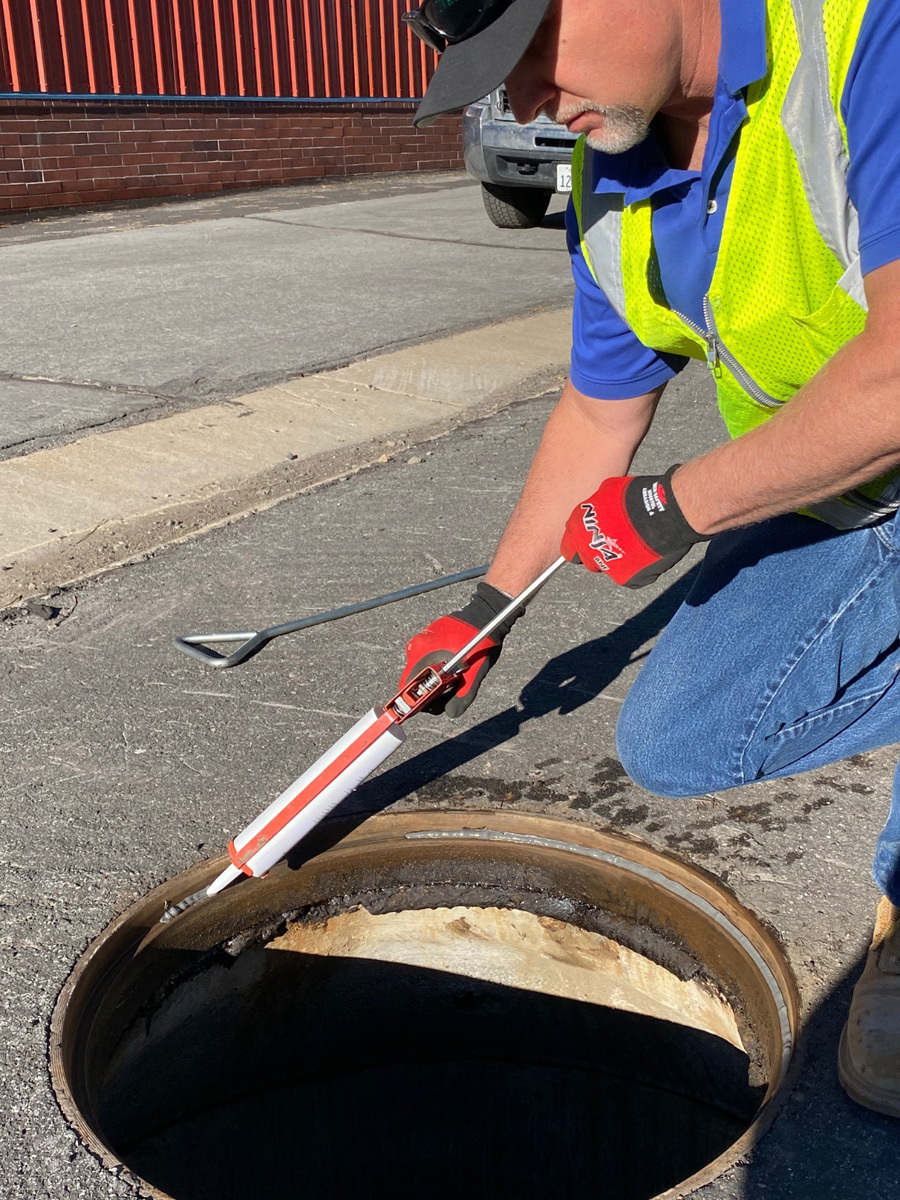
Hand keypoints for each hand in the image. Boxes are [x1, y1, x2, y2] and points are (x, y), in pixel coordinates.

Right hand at [399, 582, 523, 716]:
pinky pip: (426, 658)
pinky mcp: (428, 636)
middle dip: (429, 690)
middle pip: (414, 679)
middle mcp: (416, 646)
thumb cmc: (481, 639)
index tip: (431, 705)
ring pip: (421, 669)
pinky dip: (436, 667)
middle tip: (449, 691)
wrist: (487, 613)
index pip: (407, 685)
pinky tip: (453, 667)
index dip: (416, 700)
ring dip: (434, 679)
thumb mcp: (475, 672)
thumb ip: (463, 695)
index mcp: (422, 653)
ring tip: (455, 677)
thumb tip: (452, 713)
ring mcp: (421, 639)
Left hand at [561, 466, 707, 587]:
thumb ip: (595, 508)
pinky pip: (629, 577)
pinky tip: (645, 554)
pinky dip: (637, 569)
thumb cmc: (637, 497)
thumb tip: (597, 511)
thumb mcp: (607, 491)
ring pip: (608, 569)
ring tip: (635, 545)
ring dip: (618, 560)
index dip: (580, 543)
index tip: (589, 541)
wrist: (663, 512)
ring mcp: (607, 566)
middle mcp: (588, 549)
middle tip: (616, 541)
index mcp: (579, 528)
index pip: (568, 546)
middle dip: (599, 552)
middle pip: (588, 559)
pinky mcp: (627, 578)